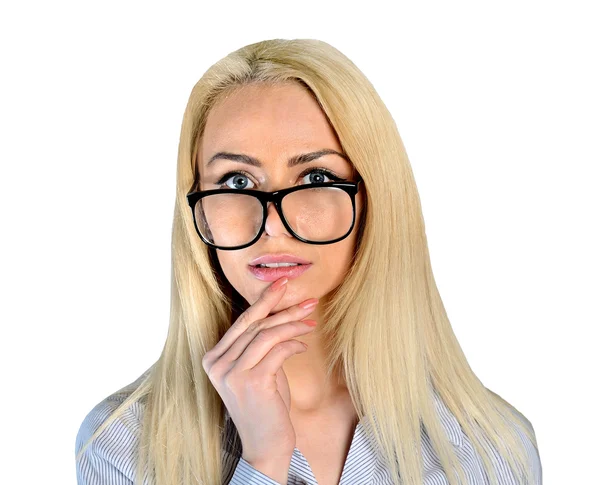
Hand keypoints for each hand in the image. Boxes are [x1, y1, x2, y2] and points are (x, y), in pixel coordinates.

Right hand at [202, 277, 317, 463]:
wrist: (266, 443)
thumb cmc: (264, 405)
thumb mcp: (256, 369)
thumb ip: (257, 345)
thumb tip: (278, 313)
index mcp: (213, 358)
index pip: (242, 322)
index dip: (263, 301)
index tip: (281, 285)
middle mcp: (217, 364)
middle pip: (254, 325)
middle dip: (282, 308)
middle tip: (306, 299)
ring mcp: (232, 373)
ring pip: (266, 335)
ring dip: (293, 325)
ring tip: (311, 322)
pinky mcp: (252, 381)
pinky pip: (277, 351)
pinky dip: (293, 344)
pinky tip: (303, 346)